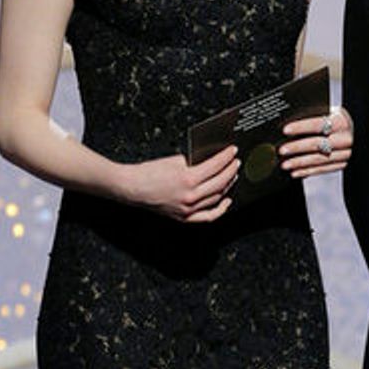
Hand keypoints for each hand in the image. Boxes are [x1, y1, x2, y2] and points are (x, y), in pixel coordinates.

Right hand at [119, 147, 237, 221]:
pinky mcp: (185, 217)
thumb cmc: (148, 173)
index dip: (226, 157)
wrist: (132, 188)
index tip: (233, 152)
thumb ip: (194, 162)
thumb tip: (211, 161)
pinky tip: (226, 200)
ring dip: (227, 186)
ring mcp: (188, 209)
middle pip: (220, 183)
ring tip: (232, 176)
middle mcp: (190, 197)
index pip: (216, 166)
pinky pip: (208, 216)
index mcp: (188, 180)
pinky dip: (220, 208)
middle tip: (236, 162)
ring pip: (217, 198)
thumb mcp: (174, 161)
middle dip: (231, 171)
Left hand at [279, 107, 352, 178]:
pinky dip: (307, 172)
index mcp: (341, 122)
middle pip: (317, 144)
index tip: (285, 130)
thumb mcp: (329, 113)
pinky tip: (294, 172)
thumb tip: (288, 123)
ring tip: (285, 164)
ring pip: (318, 160)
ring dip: (299, 163)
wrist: (353, 133)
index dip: (301, 127)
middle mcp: (345, 139)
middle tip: (281, 150)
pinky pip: (322, 169)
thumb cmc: (335, 121)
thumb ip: (313, 117)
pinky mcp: (342, 164)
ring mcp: (345, 153)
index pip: (318, 124)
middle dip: (297, 148)